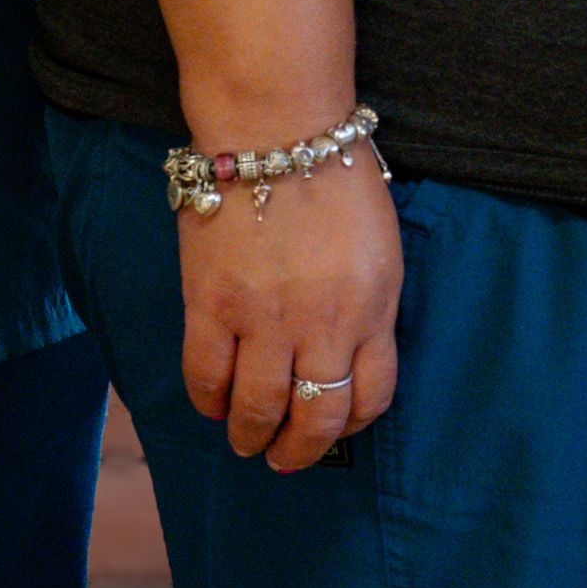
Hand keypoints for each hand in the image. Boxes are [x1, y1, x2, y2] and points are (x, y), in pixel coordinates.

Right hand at [178, 142, 401, 471]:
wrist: (277, 128)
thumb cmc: (335, 176)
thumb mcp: (381, 248)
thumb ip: (369, 306)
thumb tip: (347, 353)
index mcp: (373, 309)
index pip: (370, 396)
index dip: (353, 424)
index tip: (336, 425)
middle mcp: (323, 324)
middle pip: (316, 417)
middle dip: (300, 451)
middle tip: (285, 458)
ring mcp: (265, 319)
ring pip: (258, 408)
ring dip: (251, 435)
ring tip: (245, 440)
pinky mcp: (211, 305)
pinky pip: (205, 375)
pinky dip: (208, 401)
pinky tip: (211, 404)